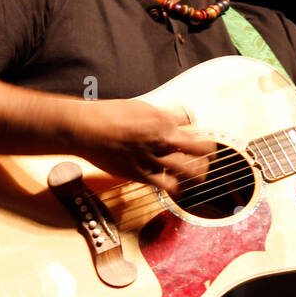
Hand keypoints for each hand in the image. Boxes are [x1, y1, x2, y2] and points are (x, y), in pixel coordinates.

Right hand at [75, 99, 217, 197]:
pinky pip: (167, 185)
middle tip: (210, 155)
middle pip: (200, 148)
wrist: (85, 129)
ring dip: (198, 173)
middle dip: (208, 152)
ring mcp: (153, 157)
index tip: (195, 132)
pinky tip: (179, 188)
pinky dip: (177, 188)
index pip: (191, 122)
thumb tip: (175, 118)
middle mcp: (162, 138)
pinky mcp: (142, 174)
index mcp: (162, 119)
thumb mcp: (140, 107)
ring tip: (200, 175)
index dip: (194, 127)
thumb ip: (159, 115)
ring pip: (189, 169)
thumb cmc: (108, 115)